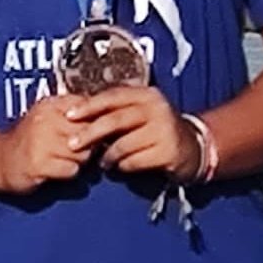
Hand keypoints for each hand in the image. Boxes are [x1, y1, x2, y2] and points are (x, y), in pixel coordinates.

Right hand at [0, 94, 93, 192]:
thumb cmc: (31, 140)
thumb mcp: (48, 117)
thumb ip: (74, 114)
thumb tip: (108, 119)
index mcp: (49, 105)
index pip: (87, 106)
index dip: (96, 120)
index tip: (91, 130)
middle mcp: (44, 120)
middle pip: (88, 132)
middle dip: (88, 144)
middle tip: (77, 150)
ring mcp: (40, 142)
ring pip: (82, 153)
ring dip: (79, 161)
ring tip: (65, 159)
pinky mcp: (38, 164)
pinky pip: (71, 170)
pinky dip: (68, 173)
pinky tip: (55, 170)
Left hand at [68, 86, 197, 180]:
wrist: (193, 148)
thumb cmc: (157, 130)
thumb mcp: (141, 113)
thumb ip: (116, 111)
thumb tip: (79, 115)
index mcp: (146, 94)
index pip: (112, 96)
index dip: (89, 105)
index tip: (68, 115)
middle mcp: (157, 108)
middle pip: (115, 120)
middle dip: (90, 133)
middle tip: (72, 144)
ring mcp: (165, 130)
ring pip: (123, 143)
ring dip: (107, 156)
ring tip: (102, 162)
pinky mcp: (169, 151)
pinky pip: (135, 161)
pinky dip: (123, 166)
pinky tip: (121, 168)